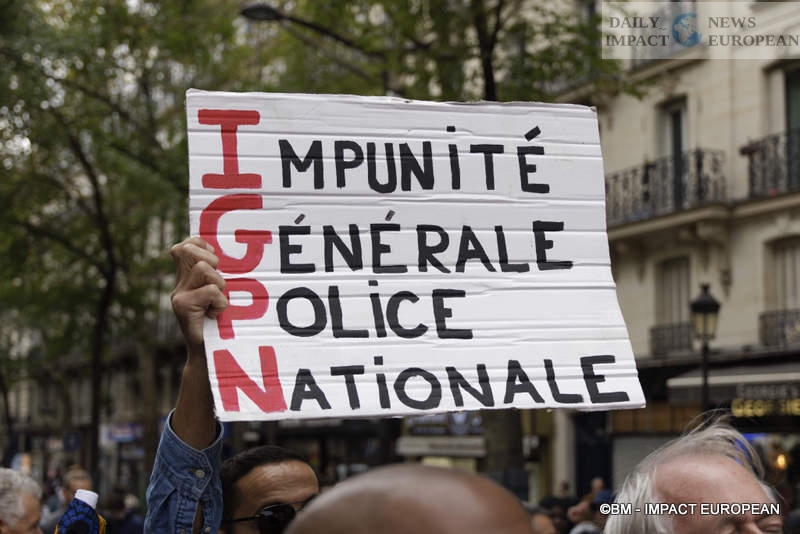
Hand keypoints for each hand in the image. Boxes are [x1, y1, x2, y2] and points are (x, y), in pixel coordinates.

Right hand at [170, 237, 226, 356]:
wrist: (209, 356)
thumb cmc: (222, 325)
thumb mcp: (221, 295)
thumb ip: (218, 278)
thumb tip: (226, 259)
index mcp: (186, 279)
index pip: (185, 246)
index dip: (200, 245)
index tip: (216, 261)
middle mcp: (178, 285)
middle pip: (189, 250)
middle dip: (211, 261)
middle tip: (218, 284)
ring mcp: (178, 295)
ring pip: (204, 268)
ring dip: (219, 284)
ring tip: (218, 302)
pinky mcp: (182, 306)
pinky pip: (211, 290)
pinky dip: (220, 302)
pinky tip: (215, 315)